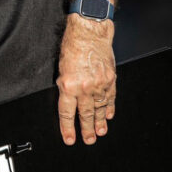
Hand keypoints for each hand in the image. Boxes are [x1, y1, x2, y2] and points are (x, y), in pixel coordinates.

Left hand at [56, 15, 115, 145]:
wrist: (90, 32)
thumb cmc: (73, 45)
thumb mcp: (61, 67)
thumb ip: (65, 85)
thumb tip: (67, 99)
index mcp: (69, 84)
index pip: (67, 113)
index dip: (67, 128)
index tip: (70, 139)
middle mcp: (85, 87)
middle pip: (85, 114)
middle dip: (86, 130)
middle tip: (88, 140)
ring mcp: (100, 84)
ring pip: (99, 109)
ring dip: (100, 123)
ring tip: (99, 133)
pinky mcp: (110, 79)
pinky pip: (110, 98)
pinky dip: (110, 108)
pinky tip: (109, 116)